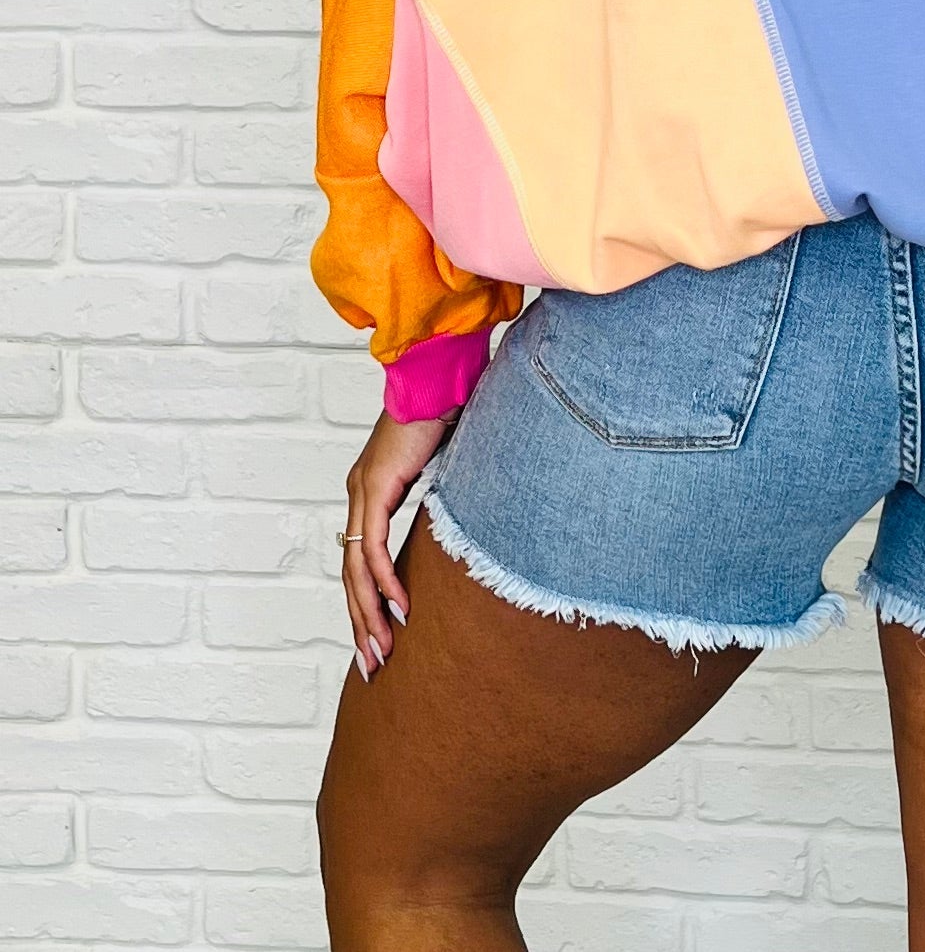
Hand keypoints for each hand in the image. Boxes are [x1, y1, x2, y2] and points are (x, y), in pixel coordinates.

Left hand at [340, 409, 454, 681]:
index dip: (368, 602)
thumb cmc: (448, 409)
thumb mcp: (445, 466)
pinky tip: (400, 608)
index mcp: (372, 490)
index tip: (382, 637)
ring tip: (383, 651)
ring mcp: (362, 491)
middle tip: (374, 665)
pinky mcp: (374, 487)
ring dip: (369, 614)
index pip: (360, 560)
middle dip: (362, 624)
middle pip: (351, 575)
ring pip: (355, 570)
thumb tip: (461, 524)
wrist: (439, 373)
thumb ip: (442, 495)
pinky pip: (372, 548)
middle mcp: (359, 494)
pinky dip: (384, 582)